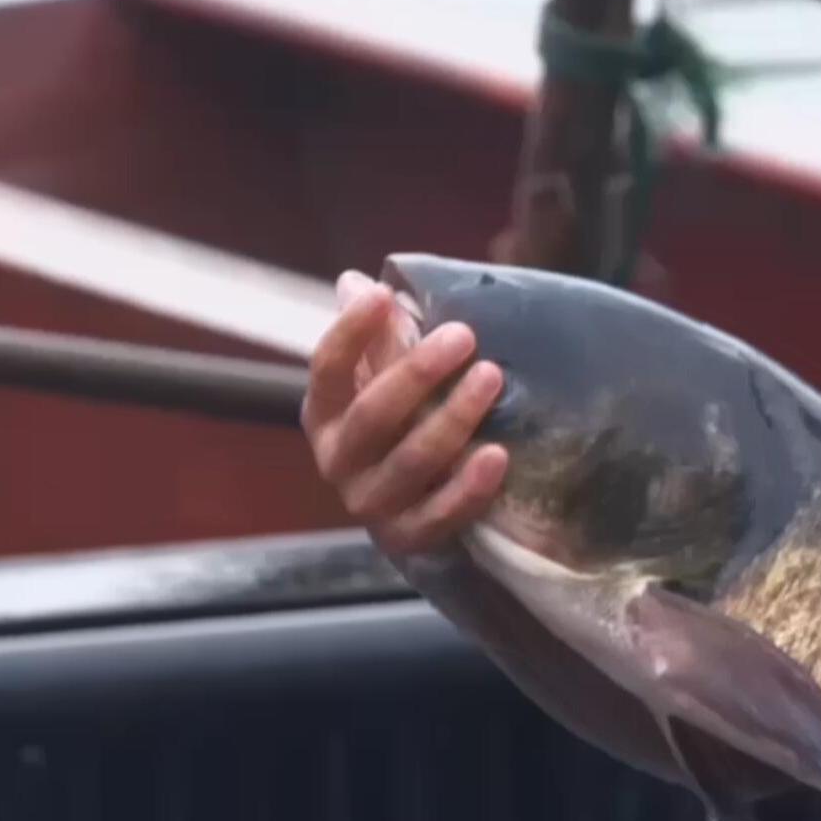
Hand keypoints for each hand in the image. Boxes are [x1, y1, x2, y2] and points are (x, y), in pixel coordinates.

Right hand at [301, 269, 508, 554]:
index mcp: (324, 414)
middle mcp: (337, 461)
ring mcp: (370, 504)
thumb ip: (376, 339)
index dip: (350, 332)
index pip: (327, 369)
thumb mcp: (382, 381)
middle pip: (373, 415)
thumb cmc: (399, 427)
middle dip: (418, 373)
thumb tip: (356, 282)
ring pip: (410, 462)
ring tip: (490, 378)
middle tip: (463, 335)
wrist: (409, 510)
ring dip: (452, 419)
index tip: (383, 295)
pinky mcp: (407, 538)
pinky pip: (439, 516)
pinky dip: (468, 488)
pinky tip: (496, 455)